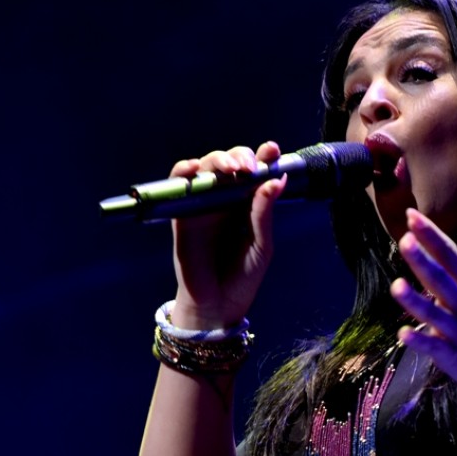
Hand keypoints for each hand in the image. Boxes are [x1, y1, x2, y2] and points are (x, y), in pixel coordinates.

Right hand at [169, 142, 286, 328]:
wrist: (217, 304)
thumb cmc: (243, 275)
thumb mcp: (261, 245)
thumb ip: (264, 213)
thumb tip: (277, 179)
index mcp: (251, 203)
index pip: (259, 172)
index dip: (265, 157)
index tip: (274, 151)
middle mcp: (228, 198)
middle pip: (232, 162)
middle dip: (242, 157)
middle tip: (250, 167)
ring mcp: (205, 203)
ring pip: (207, 167)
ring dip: (218, 160)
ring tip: (231, 168)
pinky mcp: (182, 213)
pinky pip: (179, 184)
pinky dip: (183, 171)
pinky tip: (194, 168)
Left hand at [390, 201, 456, 404]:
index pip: (452, 255)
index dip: (432, 236)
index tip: (411, 216)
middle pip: (441, 280)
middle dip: (424, 261)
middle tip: (405, 241)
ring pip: (434, 315)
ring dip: (415, 302)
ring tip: (396, 286)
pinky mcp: (453, 356)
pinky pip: (434, 348)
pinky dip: (420, 341)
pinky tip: (403, 334)